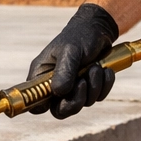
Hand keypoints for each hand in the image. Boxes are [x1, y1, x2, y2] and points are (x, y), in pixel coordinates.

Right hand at [27, 3, 119, 118]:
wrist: (99, 29)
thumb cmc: (79, 36)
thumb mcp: (71, 50)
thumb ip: (65, 71)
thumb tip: (60, 92)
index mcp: (41, 75)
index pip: (34, 101)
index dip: (42, 106)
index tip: (59, 97)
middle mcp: (54, 85)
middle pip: (60, 110)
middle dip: (75, 100)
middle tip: (83, 83)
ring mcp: (71, 88)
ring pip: (81, 104)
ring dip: (93, 88)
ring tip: (96, 67)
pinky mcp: (87, 89)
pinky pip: (96, 98)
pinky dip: (103, 86)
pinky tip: (105, 71)